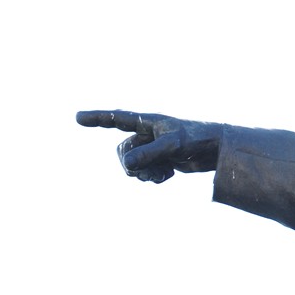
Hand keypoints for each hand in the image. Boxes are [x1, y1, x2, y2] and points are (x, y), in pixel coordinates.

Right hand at [77, 110, 222, 182]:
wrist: (217, 150)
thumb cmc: (197, 139)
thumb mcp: (172, 146)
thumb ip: (148, 154)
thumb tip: (126, 165)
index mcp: (148, 122)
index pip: (117, 119)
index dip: (97, 118)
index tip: (77, 117)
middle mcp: (147, 133)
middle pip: (122, 152)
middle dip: (132, 165)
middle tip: (150, 169)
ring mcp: (153, 148)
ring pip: (133, 166)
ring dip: (144, 173)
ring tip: (163, 173)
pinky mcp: (160, 160)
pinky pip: (145, 172)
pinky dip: (153, 177)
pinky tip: (168, 176)